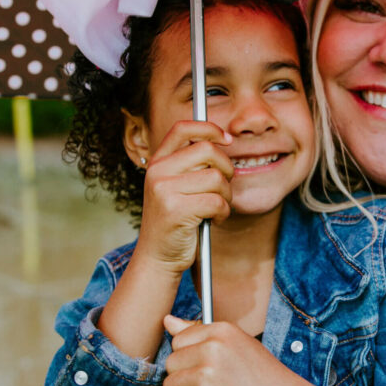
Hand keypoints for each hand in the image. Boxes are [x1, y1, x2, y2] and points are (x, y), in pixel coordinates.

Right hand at [135, 121, 233, 274]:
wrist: (157, 257)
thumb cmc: (175, 221)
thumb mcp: (175, 186)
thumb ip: (190, 164)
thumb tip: (222, 141)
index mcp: (158, 162)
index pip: (182, 128)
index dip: (209, 128)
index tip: (227, 139)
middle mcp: (158, 172)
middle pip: (207, 150)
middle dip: (226, 168)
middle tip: (224, 185)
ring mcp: (164, 190)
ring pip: (216, 178)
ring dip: (226, 195)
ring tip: (217, 207)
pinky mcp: (176, 210)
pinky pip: (217, 201)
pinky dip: (223, 212)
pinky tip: (214, 219)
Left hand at [162, 315, 304, 385]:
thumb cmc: (263, 378)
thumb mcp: (236, 345)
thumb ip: (201, 333)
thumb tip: (167, 320)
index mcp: (221, 332)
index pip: (179, 340)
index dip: (186, 358)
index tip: (199, 369)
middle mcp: (213, 349)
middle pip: (171, 363)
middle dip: (180, 379)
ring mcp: (208, 376)